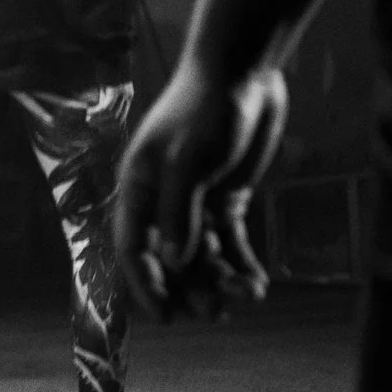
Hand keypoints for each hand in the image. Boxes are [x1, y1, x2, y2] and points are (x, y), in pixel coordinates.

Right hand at [114, 63, 287, 320]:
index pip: (134, 248)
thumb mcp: (187, 161)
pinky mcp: (226, 198)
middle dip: (192, 288)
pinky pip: (230, 239)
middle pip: (170, 259)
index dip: (146, 285)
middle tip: (216, 313)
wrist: (240, 74)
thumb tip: (175, 262)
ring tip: (249, 295)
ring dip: (221, 278)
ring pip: (203, 254)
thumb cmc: (203, 111)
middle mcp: (163, 201)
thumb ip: (180, 212)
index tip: (166, 317)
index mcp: (139, 190)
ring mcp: (195, 201)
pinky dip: (241, 261)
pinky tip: (257, 280)